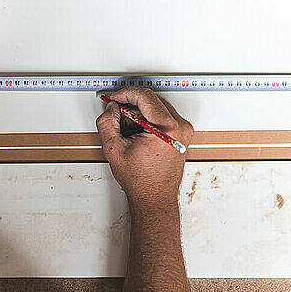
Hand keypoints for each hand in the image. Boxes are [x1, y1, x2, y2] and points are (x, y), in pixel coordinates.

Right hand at [96, 87, 193, 206]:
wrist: (155, 197)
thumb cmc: (141, 180)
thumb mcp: (114, 149)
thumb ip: (107, 122)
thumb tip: (111, 109)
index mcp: (167, 129)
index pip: (145, 97)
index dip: (125, 94)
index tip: (115, 98)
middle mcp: (180, 127)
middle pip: (152, 100)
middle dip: (131, 104)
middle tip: (116, 113)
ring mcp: (183, 131)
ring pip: (157, 107)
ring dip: (139, 112)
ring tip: (127, 130)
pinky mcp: (182, 134)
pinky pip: (163, 116)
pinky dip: (147, 119)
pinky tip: (137, 133)